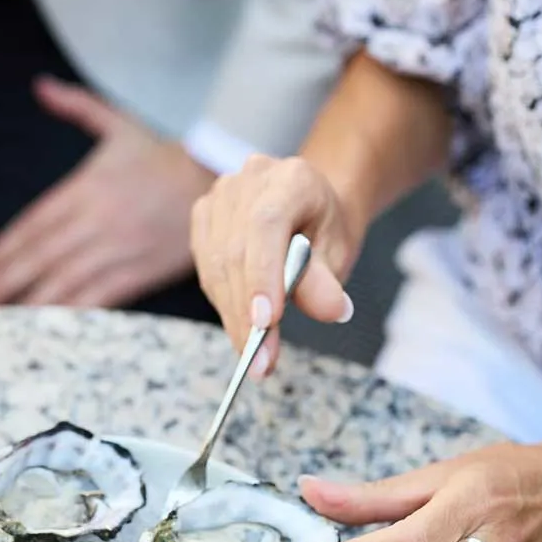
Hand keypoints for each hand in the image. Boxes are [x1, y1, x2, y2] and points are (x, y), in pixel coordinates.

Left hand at [0, 77, 214, 307]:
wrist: (215, 179)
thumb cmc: (164, 156)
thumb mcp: (120, 124)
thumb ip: (77, 106)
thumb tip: (40, 85)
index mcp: (86, 188)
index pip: (34, 224)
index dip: (4, 249)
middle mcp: (97, 221)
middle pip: (41, 256)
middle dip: (6, 279)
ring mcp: (118, 249)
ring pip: (64, 280)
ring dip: (29, 300)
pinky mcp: (140, 272)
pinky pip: (99, 296)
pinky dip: (72, 310)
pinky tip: (48, 322)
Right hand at [190, 154, 358, 377]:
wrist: (310, 206)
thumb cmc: (325, 228)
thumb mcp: (338, 251)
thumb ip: (326, 280)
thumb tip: (331, 310)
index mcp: (291, 178)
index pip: (266, 226)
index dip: (262, 276)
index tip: (266, 323)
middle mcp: (248, 180)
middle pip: (236, 252)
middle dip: (247, 314)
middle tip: (261, 362)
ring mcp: (220, 197)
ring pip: (216, 266)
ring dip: (233, 317)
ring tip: (254, 358)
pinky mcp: (203, 218)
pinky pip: (206, 270)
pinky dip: (224, 305)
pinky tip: (241, 330)